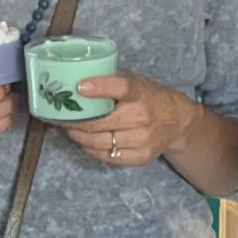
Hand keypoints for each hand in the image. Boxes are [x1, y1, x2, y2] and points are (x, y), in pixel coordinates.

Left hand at [66, 70, 199, 168]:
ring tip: (70, 130)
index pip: (120, 87)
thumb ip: (111, 82)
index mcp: (140, 92)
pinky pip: (109, 156)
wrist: (176, 120)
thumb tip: (75, 82)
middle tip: (61, 118)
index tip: (79, 87)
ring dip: (79, 137)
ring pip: (100, 142)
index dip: (99, 87)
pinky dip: (92, 150)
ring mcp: (142, 139)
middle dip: (75, 121)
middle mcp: (142, 116)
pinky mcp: (141, 156)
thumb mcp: (136, 81)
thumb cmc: (149, 97)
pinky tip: (85, 143)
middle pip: (99, 122)